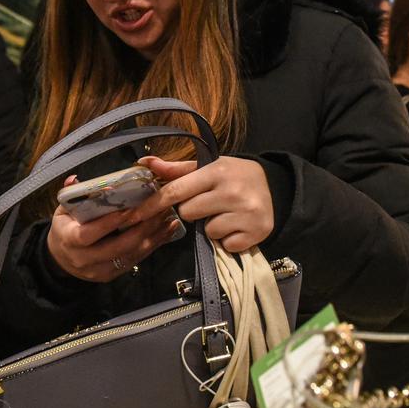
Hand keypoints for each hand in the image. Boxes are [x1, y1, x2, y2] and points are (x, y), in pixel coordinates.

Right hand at [46, 175, 180, 282]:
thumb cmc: (65, 229)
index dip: (109, 223)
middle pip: (117, 247)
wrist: (60, 260)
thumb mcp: (62, 211)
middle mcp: (84, 259)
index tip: (129, 209)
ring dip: (152, 237)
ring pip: (130, 256)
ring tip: (168, 219)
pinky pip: (135, 261)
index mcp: (69, 240)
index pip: (88, 235)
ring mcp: (99, 270)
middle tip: (158, 210)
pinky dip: (152, 246)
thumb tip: (75, 179)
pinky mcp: (112, 275)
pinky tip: (165, 233)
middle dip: (140, 229)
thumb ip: (71, 194)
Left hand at [133, 155, 273, 252]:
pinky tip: (237, 225)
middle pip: (188, 213)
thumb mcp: (209, 167)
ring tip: (226, 214)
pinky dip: (228, 239)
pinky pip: (225, 244)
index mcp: (216, 171)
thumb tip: (144, 163)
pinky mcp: (257, 232)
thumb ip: (176, 170)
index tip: (131, 216)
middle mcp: (232, 191)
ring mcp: (246, 213)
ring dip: (211, 226)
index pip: (176, 190)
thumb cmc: (234, 176)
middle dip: (193, 211)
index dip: (151, 204)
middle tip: (209, 203)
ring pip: (207, 231)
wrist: (277, 187)